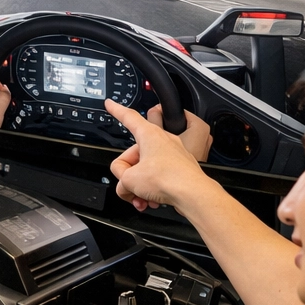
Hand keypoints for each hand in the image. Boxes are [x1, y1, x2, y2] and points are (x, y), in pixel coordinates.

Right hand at [105, 100, 214, 215]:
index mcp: (149, 134)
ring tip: (141, 198)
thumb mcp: (129, 180)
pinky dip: (152, 190)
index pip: (129, 117)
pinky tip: (151, 201)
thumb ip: (120, 179)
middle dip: (127, 175)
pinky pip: (158, 178)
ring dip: (139, 187)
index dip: (117, 110)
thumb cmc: (169, 179)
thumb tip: (125, 185)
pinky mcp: (179, 169)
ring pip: (146, 170)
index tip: (111, 104)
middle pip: (134, 155)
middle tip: (128, 187)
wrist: (193, 194)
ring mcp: (172, 155)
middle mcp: (162, 141)